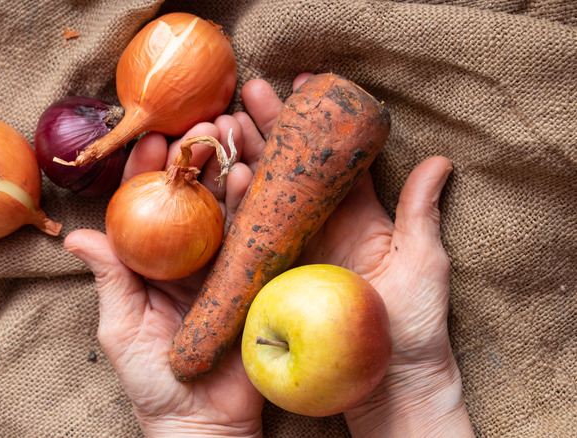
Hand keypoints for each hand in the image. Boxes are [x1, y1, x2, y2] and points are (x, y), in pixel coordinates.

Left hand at [65, 120, 263, 437]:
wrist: (202, 422)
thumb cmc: (154, 379)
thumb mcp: (121, 325)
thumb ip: (108, 278)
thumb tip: (74, 235)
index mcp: (155, 264)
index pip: (150, 208)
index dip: (148, 174)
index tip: (150, 141)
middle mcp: (192, 258)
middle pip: (192, 199)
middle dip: (194, 160)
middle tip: (196, 125)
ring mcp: (227, 265)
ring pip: (226, 208)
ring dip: (225, 168)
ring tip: (226, 133)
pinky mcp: (257, 277)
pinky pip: (256, 235)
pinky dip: (253, 203)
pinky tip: (249, 173)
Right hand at [239, 74, 472, 435]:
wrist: (388, 382)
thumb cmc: (413, 324)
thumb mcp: (423, 262)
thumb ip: (420, 212)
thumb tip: (440, 161)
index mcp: (357, 215)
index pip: (330, 158)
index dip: (314, 122)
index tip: (301, 85)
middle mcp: (321, 226)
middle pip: (290, 167)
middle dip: (270, 128)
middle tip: (250, 93)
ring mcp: (294, 249)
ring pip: (266, 195)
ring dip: (247, 156)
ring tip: (227, 123)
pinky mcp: (274, 275)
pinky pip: (254, 236)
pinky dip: (239, 206)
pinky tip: (228, 176)